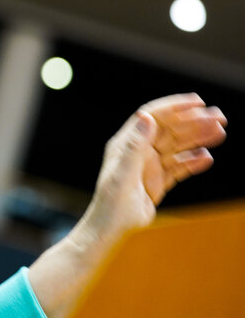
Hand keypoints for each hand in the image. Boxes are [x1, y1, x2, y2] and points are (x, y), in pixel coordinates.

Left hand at [28, 94, 226, 317]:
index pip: (153, 116)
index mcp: (126, 143)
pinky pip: (179, 167)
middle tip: (219, 118)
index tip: (198, 102)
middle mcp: (138, 151)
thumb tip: (146, 116)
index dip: (175, 107)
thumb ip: (135, 144)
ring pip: (178, 147)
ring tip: (220, 133)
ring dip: (198, 138)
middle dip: (194, 121)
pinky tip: (206, 158)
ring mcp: (149, 166)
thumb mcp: (122, 171)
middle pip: (170, 130)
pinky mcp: (158, 182)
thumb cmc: (111, 202)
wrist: (111, 229)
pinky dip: (193, 162)